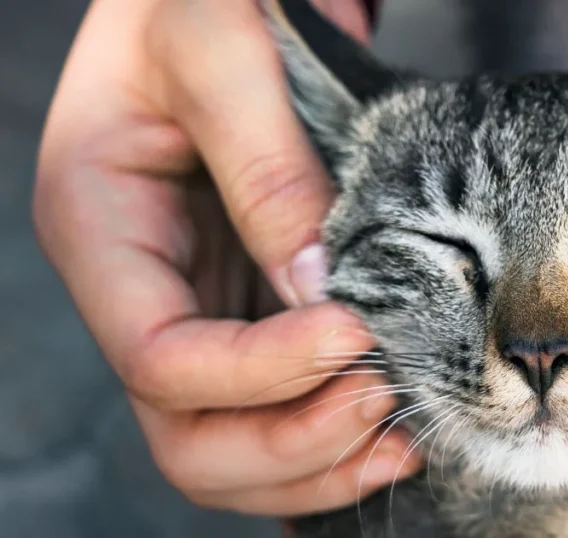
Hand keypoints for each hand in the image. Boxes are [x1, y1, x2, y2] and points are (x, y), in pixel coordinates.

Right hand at [33, 0, 418, 516]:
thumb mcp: (219, 49)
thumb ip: (264, 166)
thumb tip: (321, 289)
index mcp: (100, 230)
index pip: (160, 357)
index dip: (259, 372)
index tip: (357, 334)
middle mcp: (141, 290)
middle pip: (186, 435)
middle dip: (289, 440)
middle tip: (387, 400)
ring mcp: (197, 309)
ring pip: (229, 445)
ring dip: (315, 460)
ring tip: (404, 432)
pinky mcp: (249, 311)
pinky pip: (276, 411)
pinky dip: (333, 439)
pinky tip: (397, 426)